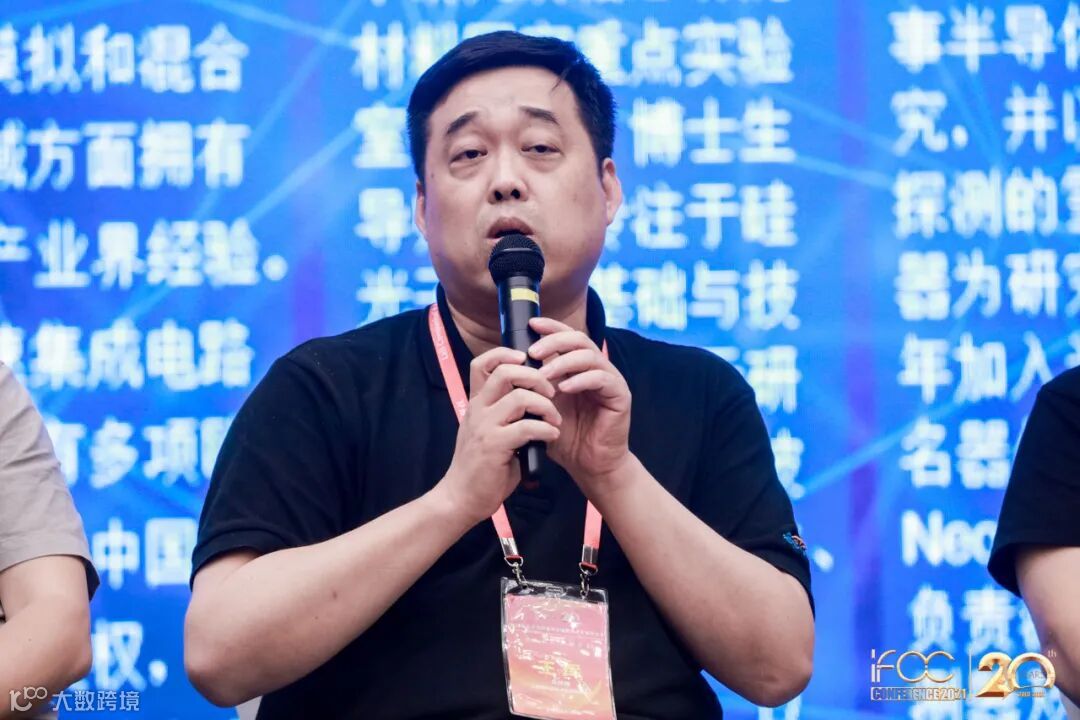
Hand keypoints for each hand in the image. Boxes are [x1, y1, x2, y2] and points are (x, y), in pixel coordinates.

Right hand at [436, 346, 561, 525]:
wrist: (461, 498)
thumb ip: (504, 414)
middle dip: (535, 376)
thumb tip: (534, 399)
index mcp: (476, 404)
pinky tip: (551, 436)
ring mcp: (484, 427)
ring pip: (520, 397)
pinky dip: (546, 430)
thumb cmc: (481, 467)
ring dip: (546, 406)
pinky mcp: (494, 447)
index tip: (527, 361)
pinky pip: (527, 427)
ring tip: (555, 419)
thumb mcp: (488, 432)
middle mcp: (478, 410)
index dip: (505, 354)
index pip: (482, 364)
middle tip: (550, 391)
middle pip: (505, 372)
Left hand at [528, 317, 632, 493]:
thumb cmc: (564, 438)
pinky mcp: (621, 395)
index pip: (566, 337)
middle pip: (579, 339)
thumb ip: (533, 386)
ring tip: (544, 374)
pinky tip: (565, 388)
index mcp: (578, 368)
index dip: (551, 328)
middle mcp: (597, 369)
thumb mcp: (542, 407)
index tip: (531, 325)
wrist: (588, 466)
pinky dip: (581, 379)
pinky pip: (602, 377)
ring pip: (589, 355)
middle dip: (555, 341)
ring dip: (564, 361)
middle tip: (534, 351)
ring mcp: (610, 380)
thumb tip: (509, 365)